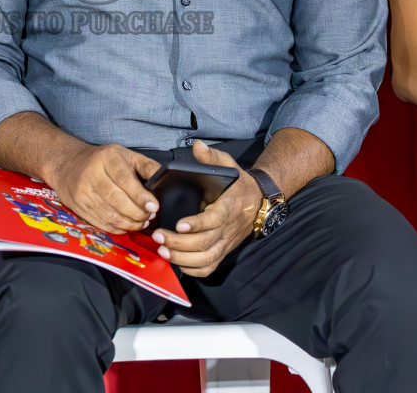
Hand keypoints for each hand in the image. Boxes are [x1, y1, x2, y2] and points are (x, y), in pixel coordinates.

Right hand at [47, 142, 160, 233]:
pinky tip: (127, 225)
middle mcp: (92, 175)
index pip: (125, 180)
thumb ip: (147, 166)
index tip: (153, 206)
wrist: (68, 165)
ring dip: (130, 223)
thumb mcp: (126, 155)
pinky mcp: (79, 208)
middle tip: (150, 215)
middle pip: (118, 201)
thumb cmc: (101, 160)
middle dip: (138, 213)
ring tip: (141, 221)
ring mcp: (83, 193)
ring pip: (111, 215)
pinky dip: (118, 228)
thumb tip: (165, 178)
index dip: (140, 196)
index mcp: (107, 158)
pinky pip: (102, 223)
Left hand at [151, 141, 261, 277]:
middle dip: (180, 243)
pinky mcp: (223, 251)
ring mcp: (226, 243)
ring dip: (183, 259)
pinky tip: (176, 262)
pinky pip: (209, 268)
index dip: (197, 224)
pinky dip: (192, 269)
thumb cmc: (238, 184)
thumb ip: (212, 157)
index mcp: (229, 207)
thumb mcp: (228, 165)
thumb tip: (197, 147)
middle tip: (158, 236)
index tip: (179, 224)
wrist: (258, 202)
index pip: (214, 220)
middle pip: (205, 243)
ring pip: (206, 259)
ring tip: (162, 250)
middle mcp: (228, 228)